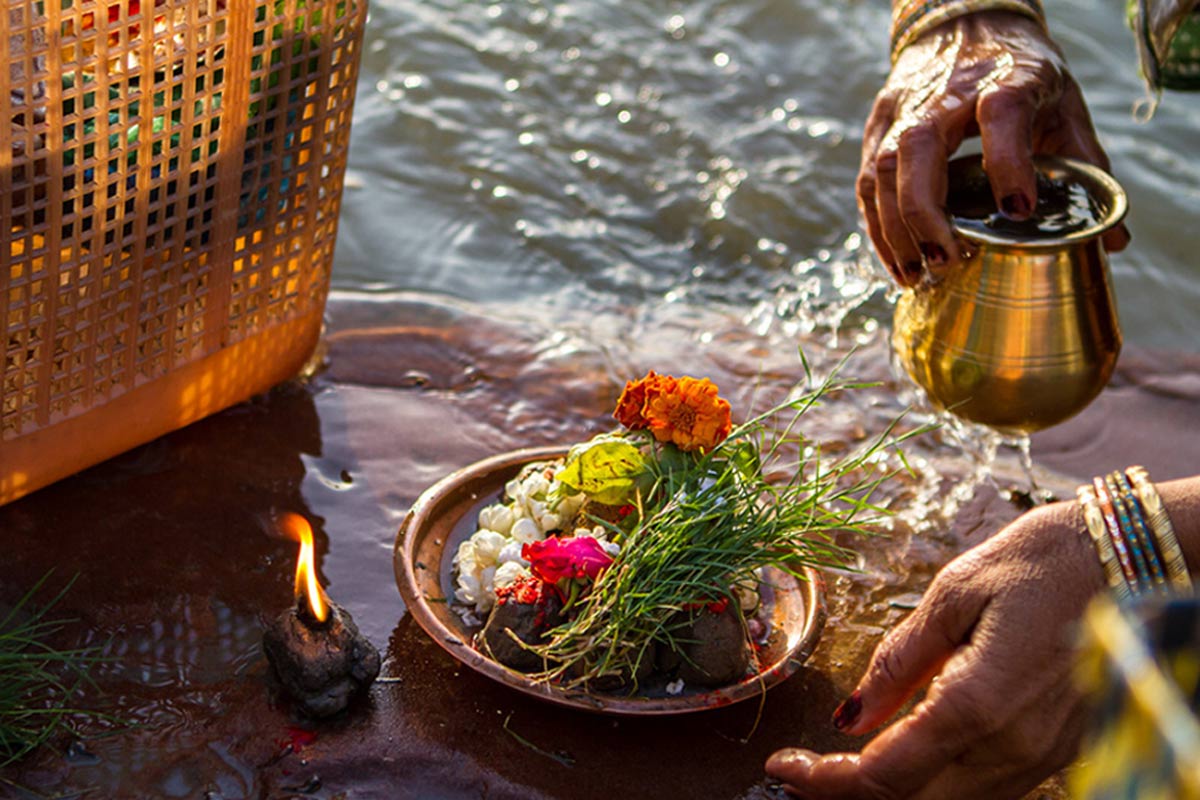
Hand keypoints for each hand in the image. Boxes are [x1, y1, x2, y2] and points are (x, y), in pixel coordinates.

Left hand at [766, 500, 1107, 798]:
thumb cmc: (1041, 561)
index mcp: (979, 705)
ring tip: (846, 762)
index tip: (784, 768)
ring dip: (896, 791)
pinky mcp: (1061, 751)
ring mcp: (1044, 757)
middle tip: (808, 769)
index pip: (885, 775)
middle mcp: (1014, 747)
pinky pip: (989, 788)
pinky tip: (910, 748)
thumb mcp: (954, 594)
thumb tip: (853, 714)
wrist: (1132, 557)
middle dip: (853, 794)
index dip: (826, 781)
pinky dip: (940, 780)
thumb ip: (900, 662)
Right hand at [858, 11, 1130, 286]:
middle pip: (918, 147)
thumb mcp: (1064, 106)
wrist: (966, 24)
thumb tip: (1113, 241)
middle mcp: (944, 93)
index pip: (1000, 113)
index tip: (1017, 211)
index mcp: (1006, 78)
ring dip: (895, 229)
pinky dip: (877, 227)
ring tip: (917, 274)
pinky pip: (866, 181)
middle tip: (946, 261)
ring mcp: (904, 107)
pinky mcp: (879, 123)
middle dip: (925, 213)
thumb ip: (1086, 168)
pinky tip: (898, 260)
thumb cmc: (1022, 72)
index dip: (1008, 162)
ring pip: (881, 170)